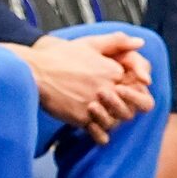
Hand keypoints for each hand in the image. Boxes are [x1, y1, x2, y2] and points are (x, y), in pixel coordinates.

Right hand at [26, 32, 153, 145]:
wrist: (35, 71)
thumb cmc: (60, 57)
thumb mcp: (90, 44)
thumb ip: (117, 42)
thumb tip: (140, 43)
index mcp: (112, 70)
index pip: (134, 88)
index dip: (130, 94)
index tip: (122, 95)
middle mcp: (107, 88)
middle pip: (128, 107)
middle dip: (123, 110)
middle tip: (113, 110)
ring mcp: (94, 104)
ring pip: (114, 121)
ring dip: (110, 121)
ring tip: (102, 119)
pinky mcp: (81, 117)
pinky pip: (98, 132)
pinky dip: (100, 135)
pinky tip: (97, 133)